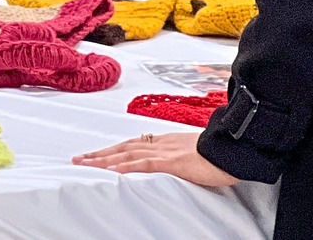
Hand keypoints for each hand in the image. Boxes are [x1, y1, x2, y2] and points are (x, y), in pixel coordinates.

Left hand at [74, 132, 238, 187]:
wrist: (234, 147)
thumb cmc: (218, 152)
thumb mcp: (192, 154)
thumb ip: (177, 157)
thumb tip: (169, 163)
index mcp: (164, 141)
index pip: (131, 144)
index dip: (111, 149)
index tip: (94, 154)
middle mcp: (160, 143)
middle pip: (122, 147)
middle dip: (99, 153)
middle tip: (78, 159)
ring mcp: (166, 151)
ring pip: (127, 154)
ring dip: (104, 159)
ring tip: (86, 164)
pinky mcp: (173, 161)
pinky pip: (146, 164)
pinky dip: (128, 166)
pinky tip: (114, 170)